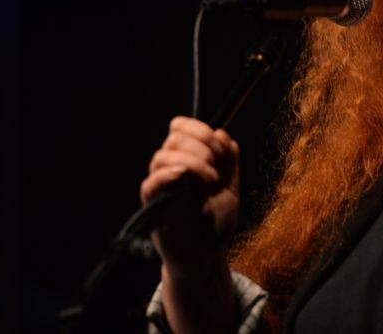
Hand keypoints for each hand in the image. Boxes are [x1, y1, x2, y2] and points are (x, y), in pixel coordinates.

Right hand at [140, 116, 239, 277]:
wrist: (207, 256)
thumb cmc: (216, 222)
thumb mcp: (231, 185)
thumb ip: (229, 159)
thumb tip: (221, 132)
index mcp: (188, 159)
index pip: (180, 127)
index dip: (200, 129)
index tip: (219, 147)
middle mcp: (171, 169)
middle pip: (174, 137)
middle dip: (201, 145)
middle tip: (216, 169)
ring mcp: (161, 186)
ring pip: (163, 156)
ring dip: (193, 162)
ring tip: (210, 182)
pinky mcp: (154, 206)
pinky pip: (151, 182)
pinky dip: (167, 174)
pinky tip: (183, 177)